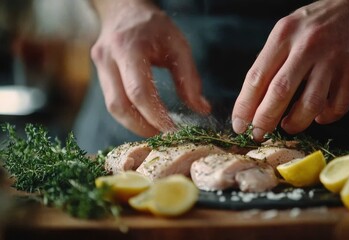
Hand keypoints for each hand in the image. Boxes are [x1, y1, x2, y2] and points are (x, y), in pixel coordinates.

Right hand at [91, 0, 209, 136]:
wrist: (123, 9)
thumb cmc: (154, 26)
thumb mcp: (178, 45)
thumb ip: (189, 78)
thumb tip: (201, 109)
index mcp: (129, 47)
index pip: (140, 92)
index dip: (156, 116)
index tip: (174, 131)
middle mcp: (107, 58)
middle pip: (119, 106)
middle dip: (142, 127)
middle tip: (164, 137)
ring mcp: (99, 66)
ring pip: (112, 107)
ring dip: (134, 124)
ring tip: (156, 131)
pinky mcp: (98, 73)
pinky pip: (112, 101)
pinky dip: (129, 115)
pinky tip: (145, 119)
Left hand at [232, 0, 348, 140]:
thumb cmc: (315, 25)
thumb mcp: (287, 32)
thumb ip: (271, 62)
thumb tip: (252, 103)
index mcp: (284, 35)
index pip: (257, 77)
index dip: (245, 106)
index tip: (239, 125)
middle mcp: (308, 46)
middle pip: (280, 91)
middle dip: (265, 119)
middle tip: (259, 134)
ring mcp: (334, 59)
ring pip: (310, 104)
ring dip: (295, 123)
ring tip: (288, 125)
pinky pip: (337, 106)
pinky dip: (324, 118)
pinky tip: (317, 116)